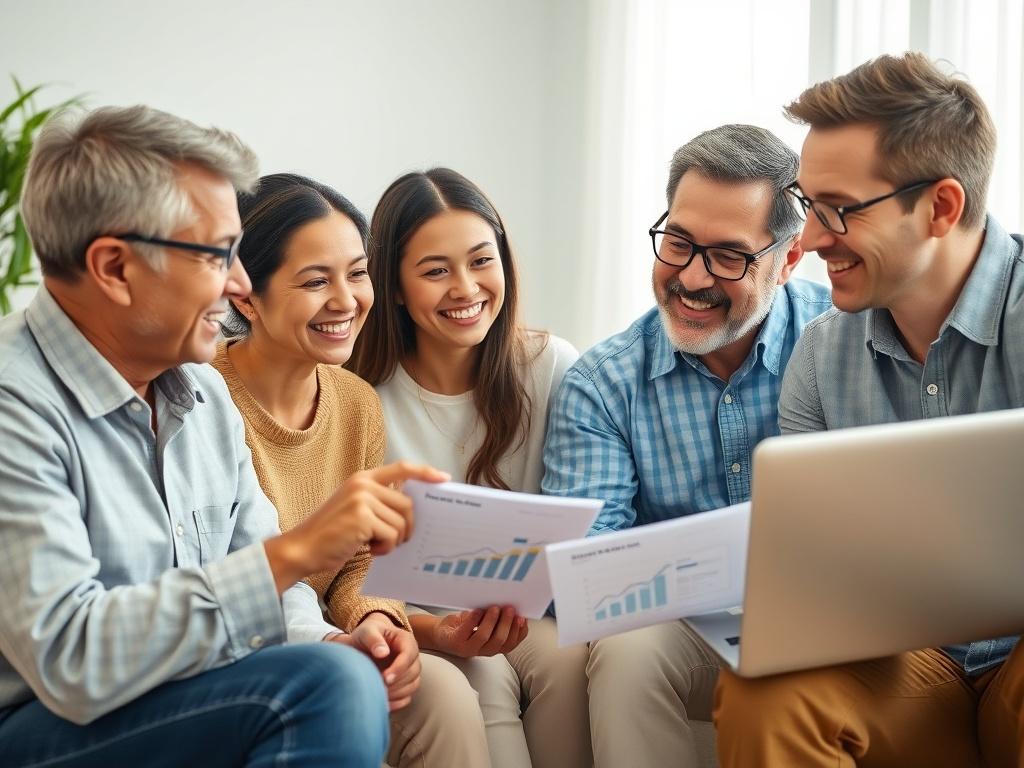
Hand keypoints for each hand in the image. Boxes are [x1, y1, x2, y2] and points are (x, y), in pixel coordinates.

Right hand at [265, 462, 448, 592]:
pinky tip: (370, 550)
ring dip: (394, 540)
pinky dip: (386, 548)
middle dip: (407, 527)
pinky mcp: (362, 518)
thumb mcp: (355, 509)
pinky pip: (392, 535)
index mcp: (363, 478)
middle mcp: (363, 484)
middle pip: (408, 504)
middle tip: (393, 540)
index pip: (402, 468)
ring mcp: (362, 499)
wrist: (303, 548)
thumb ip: (380, 502)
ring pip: (401, 522)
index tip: (444, 479)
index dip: (425, 472)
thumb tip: (413, 509)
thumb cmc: (332, 535)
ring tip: (375, 545)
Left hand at [327, 613, 421, 710]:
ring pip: (413, 685)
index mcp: (405, 640)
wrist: (364, 643)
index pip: (409, 654)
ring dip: (397, 693)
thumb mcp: (367, 632)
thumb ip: (373, 639)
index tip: (385, 678)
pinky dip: (397, 702)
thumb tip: (382, 652)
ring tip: (379, 694)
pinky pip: (407, 697)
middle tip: (378, 688)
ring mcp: (410, 670)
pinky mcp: (405, 684)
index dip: (399, 668)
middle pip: (414, 672)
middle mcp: (412, 656)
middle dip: (397, 682)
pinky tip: (382, 703)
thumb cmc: (366, 635)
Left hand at [432, 606, 528, 657]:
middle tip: (509, 608)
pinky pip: (467, 631)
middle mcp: (482, 651)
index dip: (519, 633)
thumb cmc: (464, 625)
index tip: (522, 618)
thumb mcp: (483, 623)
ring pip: (485, 637)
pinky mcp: (456, 643)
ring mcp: (468, 648)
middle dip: (507, 624)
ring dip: (492, 621)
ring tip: (495, 608)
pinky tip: (478, 610)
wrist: (440, 632)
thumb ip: (496, 619)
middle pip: (500, 641)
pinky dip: (474, 619)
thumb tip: (511, 603)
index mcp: (492, 646)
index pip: (511, 644)